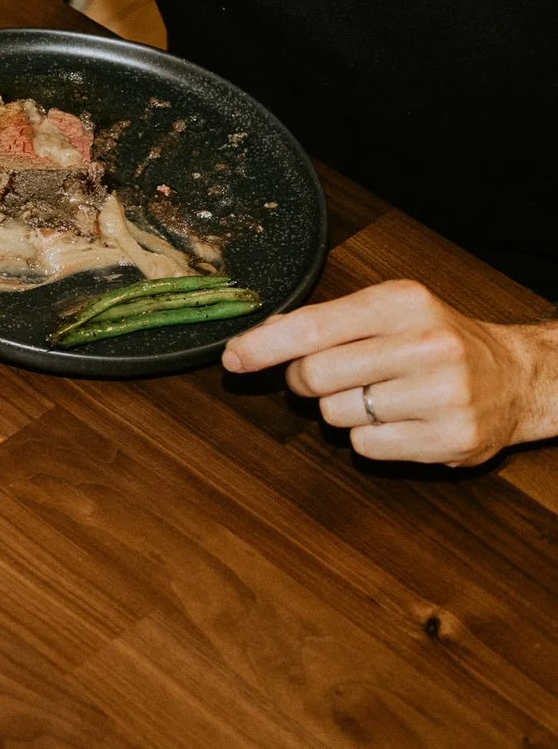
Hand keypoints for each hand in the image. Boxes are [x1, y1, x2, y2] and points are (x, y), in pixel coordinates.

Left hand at [223, 279, 557, 464]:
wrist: (514, 377)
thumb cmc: (435, 341)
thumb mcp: (387, 312)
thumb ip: (323, 322)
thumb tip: (255, 340)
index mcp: (403, 302)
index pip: (312, 326)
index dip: (263, 346)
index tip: (233, 357)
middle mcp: (427, 344)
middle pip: (314, 375)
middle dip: (307, 382)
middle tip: (333, 377)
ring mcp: (443, 393)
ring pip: (335, 414)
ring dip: (343, 410)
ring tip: (383, 395)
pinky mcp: (451, 438)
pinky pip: (365, 445)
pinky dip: (369, 437)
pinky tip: (401, 420)